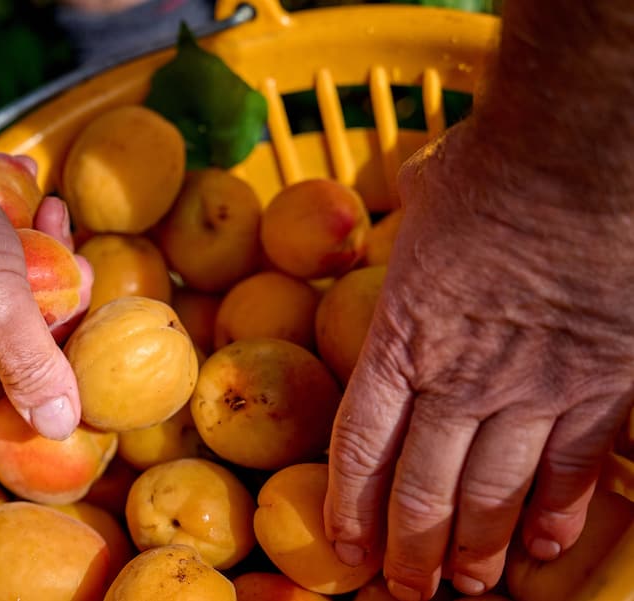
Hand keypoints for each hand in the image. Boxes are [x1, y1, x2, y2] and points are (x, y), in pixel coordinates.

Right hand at [0, 103, 89, 447]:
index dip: (26, 415)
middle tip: (81, 285)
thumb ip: (32, 370)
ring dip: (49, 268)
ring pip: (14, 302)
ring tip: (62, 227)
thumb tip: (61, 427)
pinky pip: (1, 259)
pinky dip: (27, 236)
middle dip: (54, 323)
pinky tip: (42, 202)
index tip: (73, 386)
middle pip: (9, 361)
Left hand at [323, 122, 633, 599]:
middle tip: (405, 589)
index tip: (345, 546)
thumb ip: (410, 219)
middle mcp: (462, 377)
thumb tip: (411, 193)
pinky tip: (543, 546)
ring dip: (479, 547)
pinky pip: (575, 465)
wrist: (584, 155)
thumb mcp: (425, 195)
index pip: (362, 444)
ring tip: (467, 587)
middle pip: (426, 485)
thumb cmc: (495, 166)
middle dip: (412, 546)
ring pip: (497, 491)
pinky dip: (557, 511)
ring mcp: (535, 387)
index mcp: (402, 337)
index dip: (350, 504)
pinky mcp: (602, 383)